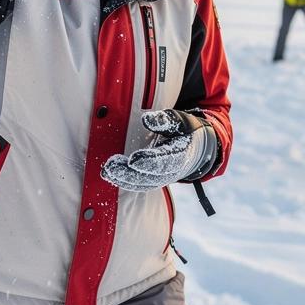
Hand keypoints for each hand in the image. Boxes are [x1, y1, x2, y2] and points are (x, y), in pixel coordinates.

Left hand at [100, 110, 215, 191]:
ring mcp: (164, 177)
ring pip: (144, 183)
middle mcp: (173, 170)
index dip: (149, 161)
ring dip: (125, 179)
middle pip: (152, 176)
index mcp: (182, 154)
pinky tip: (111, 174)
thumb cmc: (185, 131)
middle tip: (111, 167)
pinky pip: (141, 184)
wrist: (197, 148)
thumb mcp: (180, 121)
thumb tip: (147, 119)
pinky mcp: (156, 179)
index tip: (133, 160)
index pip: (165, 161)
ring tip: (107, 170)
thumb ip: (165, 120)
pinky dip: (126, 181)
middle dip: (130, 174)